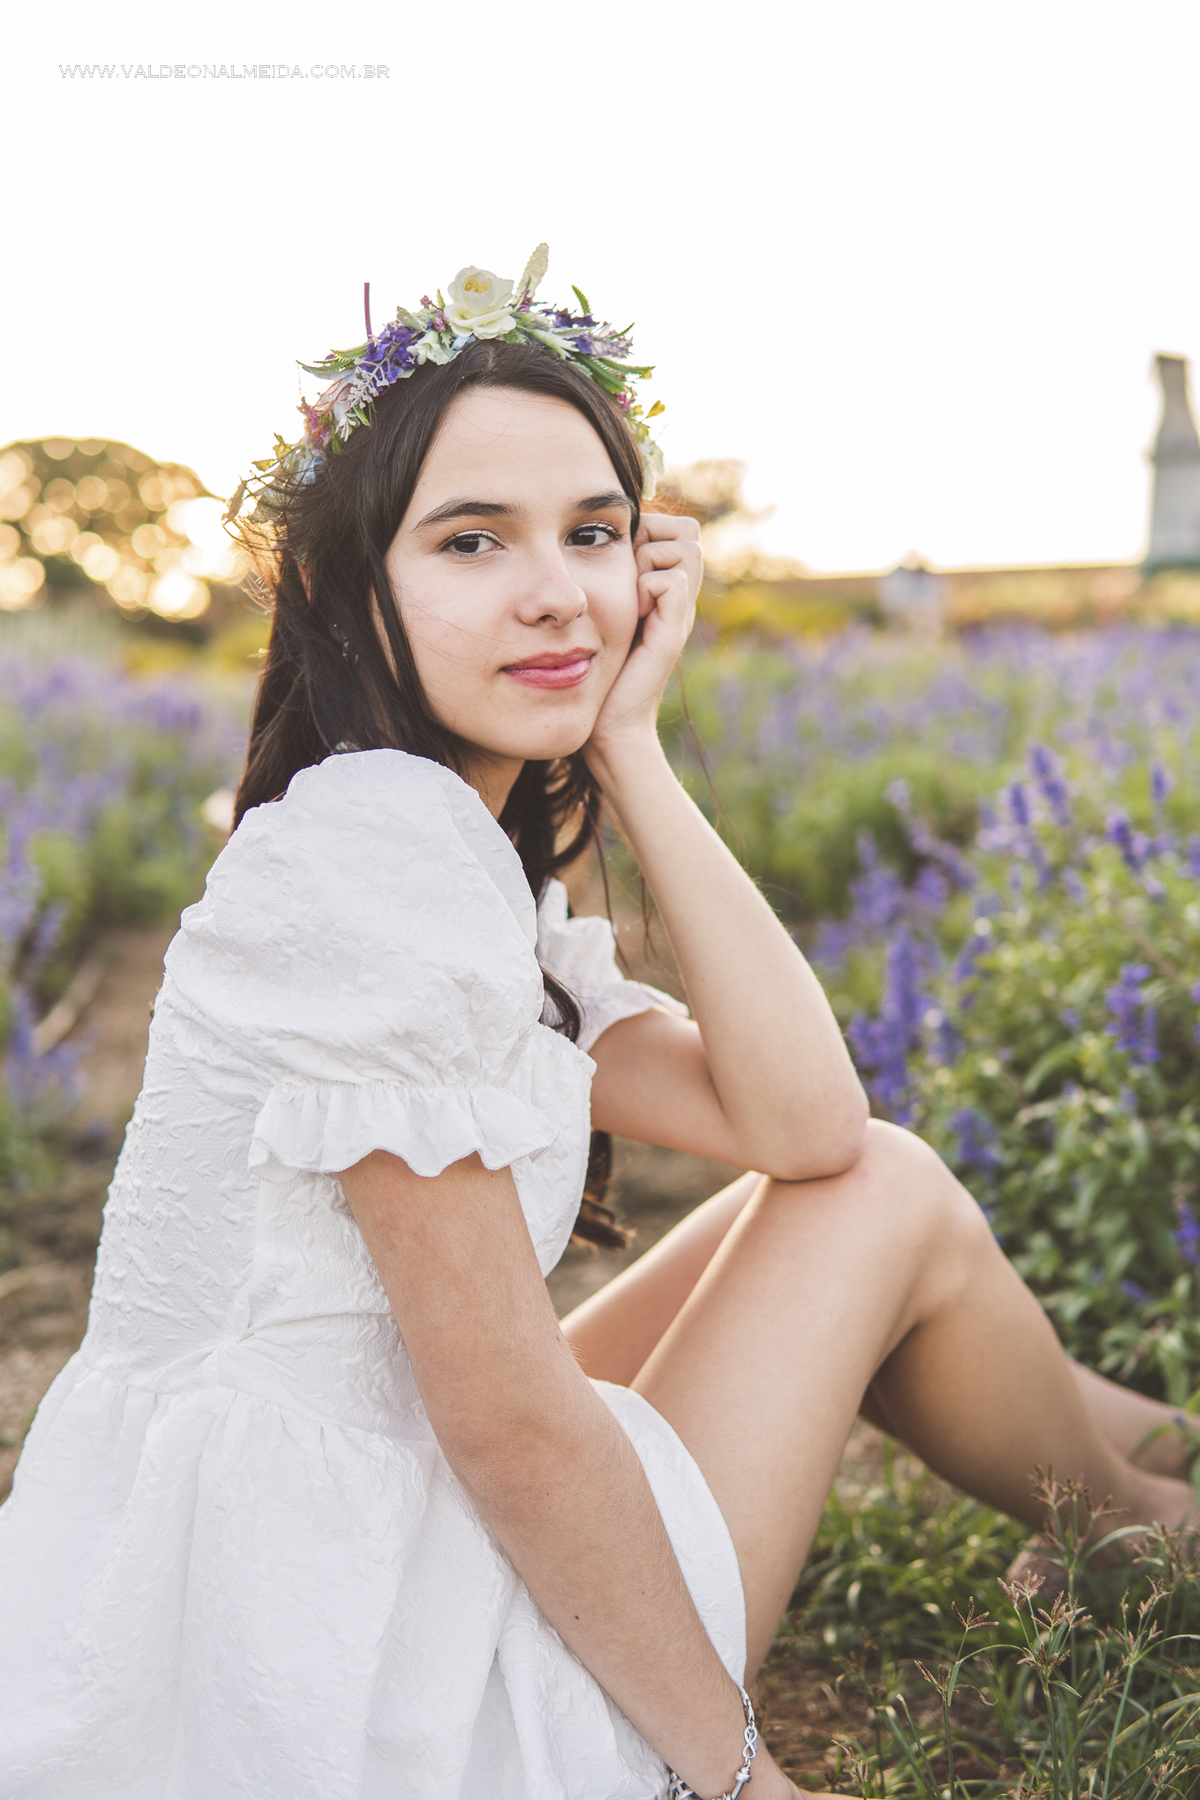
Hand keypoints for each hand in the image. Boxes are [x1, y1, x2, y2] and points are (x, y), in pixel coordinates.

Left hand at [584, 510, 700, 769]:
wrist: (610, 727)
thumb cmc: (597, 676)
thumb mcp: (601, 619)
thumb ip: (608, 587)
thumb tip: (591, 547)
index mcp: (665, 593)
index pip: (679, 530)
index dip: (651, 530)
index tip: (622, 560)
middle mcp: (679, 600)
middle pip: (688, 532)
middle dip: (654, 537)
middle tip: (627, 572)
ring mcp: (680, 615)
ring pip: (685, 548)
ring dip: (650, 560)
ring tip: (629, 596)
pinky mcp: (672, 633)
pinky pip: (672, 581)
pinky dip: (647, 586)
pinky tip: (632, 611)